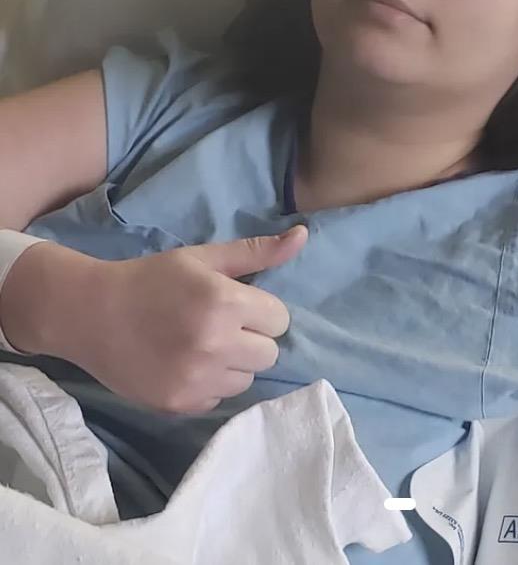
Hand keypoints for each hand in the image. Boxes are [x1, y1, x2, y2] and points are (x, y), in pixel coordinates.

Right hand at [73, 226, 307, 414]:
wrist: (90, 314)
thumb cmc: (152, 279)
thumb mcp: (203, 258)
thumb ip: (257, 252)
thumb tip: (304, 236)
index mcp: (224, 303)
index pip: (280, 319)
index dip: (261, 310)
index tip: (236, 304)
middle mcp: (215, 344)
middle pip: (270, 352)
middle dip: (252, 337)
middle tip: (221, 325)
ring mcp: (197, 379)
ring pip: (248, 378)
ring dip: (234, 363)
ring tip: (202, 345)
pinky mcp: (180, 404)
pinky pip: (220, 398)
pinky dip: (210, 384)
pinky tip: (186, 364)